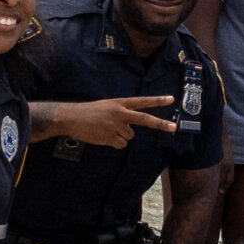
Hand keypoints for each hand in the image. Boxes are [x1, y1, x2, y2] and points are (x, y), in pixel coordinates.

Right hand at [50, 96, 178, 148]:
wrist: (70, 117)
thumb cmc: (88, 112)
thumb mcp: (107, 106)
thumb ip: (121, 113)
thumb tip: (131, 129)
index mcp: (120, 103)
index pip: (142, 101)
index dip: (157, 101)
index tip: (171, 99)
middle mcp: (120, 113)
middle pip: (145, 120)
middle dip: (160, 124)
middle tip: (173, 127)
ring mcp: (115, 126)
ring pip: (129, 137)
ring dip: (120, 136)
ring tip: (105, 130)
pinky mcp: (109, 137)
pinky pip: (120, 145)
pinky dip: (114, 143)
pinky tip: (103, 137)